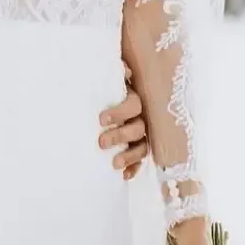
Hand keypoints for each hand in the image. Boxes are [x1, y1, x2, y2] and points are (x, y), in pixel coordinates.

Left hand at [99, 61, 147, 178]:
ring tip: (113, 164)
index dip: (119, 113)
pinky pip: (141, 161)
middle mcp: (143, 117)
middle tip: (101, 142)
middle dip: (120, 135)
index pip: (133, 105)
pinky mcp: (140, 149)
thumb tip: (124, 69)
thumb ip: (116, 74)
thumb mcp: (111, 80)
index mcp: (136, 99)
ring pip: (142, 146)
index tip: (100, 120)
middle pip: (137, 128)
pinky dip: (134, 168)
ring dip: (129, 155)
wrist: (108, 98)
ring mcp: (143, 135)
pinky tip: (124, 176)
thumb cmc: (108, 90)